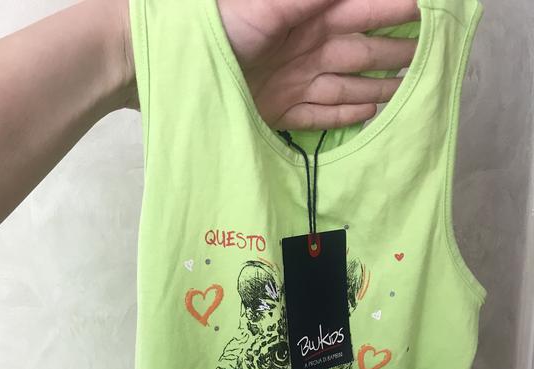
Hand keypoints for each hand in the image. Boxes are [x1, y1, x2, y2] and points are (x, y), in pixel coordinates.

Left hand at [217, 0, 419, 128]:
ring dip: (380, 86)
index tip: (433, 11)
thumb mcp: (268, 3)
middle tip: (434, 58)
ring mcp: (296, 81)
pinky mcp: (281, 112)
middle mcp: (309, 47)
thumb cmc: (217, 27)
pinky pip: (322, 114)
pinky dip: (347, 115)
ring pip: (349, 84)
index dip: (398, 10)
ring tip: (412, 90)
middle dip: (398, 52)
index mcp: (309, 15)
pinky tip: (371, 114)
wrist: (176, 70)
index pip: (364, 9)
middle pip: (364, 50)